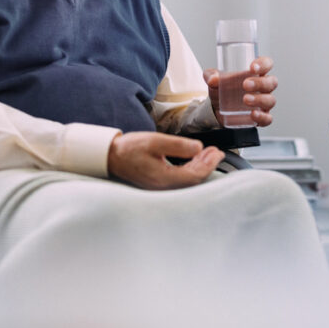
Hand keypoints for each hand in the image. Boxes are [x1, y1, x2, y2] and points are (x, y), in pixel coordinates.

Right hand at [107, 132, 223, 189]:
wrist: (111, 156)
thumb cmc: (130, 149)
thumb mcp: (155, 141)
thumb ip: (178, 145)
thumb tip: (198, 148)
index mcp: (164, 178)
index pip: (194, 175)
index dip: (208, 165)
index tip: (217, 153)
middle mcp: (164, 186)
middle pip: (193, 178)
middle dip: (207, 164)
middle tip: (217, 152)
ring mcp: (161, 185)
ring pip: (188, 178)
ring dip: (200, 165)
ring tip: (209, 153)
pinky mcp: (159, 182)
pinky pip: (180, 177)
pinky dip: (190, 167)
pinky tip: (194, 157)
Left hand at [204, 56, 277, 127]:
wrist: (217, 107)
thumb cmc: (221, 87)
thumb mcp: (214, 78)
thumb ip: (211, 75)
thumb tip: (212, 79)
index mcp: (256, 72)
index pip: (267, 63)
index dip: (264, 64)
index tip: (252, 67)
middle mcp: (263, 86)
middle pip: (271, 82)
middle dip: (260, 83)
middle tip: (245, 84)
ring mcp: (263, 102)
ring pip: (270, 100)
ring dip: (260, 100)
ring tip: (245, 99)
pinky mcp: (260, 116)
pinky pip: (267, 118)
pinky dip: (262, 117)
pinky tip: (253, 114)